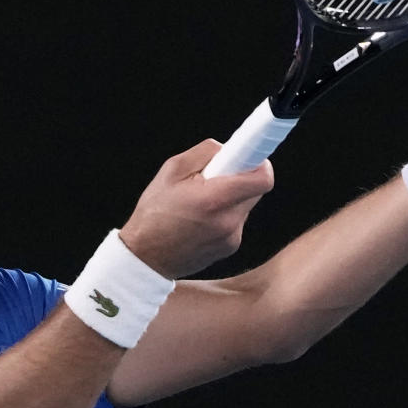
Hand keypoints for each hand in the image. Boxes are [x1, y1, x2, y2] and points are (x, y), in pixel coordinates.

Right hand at [118, 140, 273, 278]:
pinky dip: (224, 214)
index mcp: (214, 200)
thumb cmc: (153, 214)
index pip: (262, 179)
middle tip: (216, 177)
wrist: (145, 258)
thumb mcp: (171, 171)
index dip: (260, 164)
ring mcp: (231, 238)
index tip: (250, 157)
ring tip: (201, 202)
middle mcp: (228, 222)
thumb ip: (204, 153)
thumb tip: (226, 150)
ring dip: (231, 197)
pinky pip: (236, 221)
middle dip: (240, 178)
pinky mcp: (230, 247)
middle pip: (256, 190)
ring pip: (245, 205)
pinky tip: (200, 220)